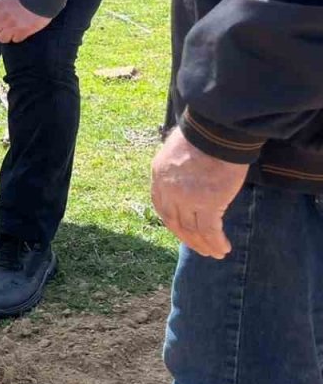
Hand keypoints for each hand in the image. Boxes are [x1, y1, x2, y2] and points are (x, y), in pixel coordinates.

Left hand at [0, 0, 51, 43]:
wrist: (39, 2)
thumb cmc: (22, 0)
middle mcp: (2, 20)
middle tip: (5, 31)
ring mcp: (11, 27)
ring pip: (2, 39)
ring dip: (7, 37)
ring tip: (13, 33)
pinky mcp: (21, 33)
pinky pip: (15, 40)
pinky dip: (17, 37)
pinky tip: (21, 33)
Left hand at [151, 126, 248, 258]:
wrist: (216, 131)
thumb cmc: (203, 135)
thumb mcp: (179, 151)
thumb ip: (179, 169)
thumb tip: (188, 178)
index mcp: (159, 175)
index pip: (161, 206)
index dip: (172, 222)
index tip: (183, 231)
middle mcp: (168, 189)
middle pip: (175, 222)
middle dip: (188, 238)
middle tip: (200, 248)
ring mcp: (186, 198)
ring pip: (193, 229)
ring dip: (205, 244)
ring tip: (216, 252)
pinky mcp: (208, 203)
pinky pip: (211, 230)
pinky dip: (216, 242)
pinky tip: (224, 248)